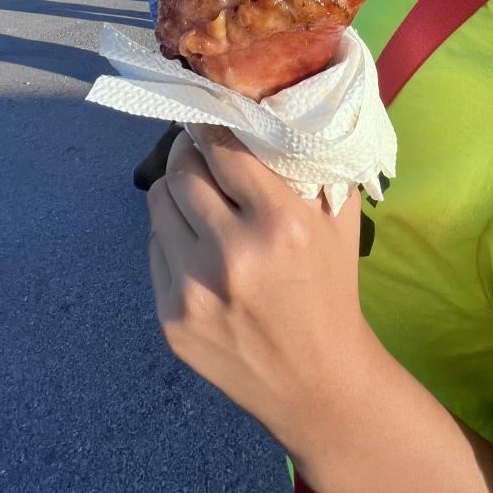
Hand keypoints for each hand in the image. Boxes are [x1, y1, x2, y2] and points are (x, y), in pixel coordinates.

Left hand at [146, 125, 368, 450]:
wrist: (318, 382)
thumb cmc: (331, 289)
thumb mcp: (337, 221)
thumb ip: (308, 165)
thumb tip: (270, 110)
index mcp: (280, 223)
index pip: (223, 148)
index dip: (213, 124)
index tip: (210, 114)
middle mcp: (232, 253)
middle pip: (183, 171)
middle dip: (189, 150)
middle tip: (198, 145)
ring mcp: (194, 290)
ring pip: (158, 204)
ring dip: (175, 188)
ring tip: (195, 191)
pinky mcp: (170, 318)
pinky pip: (155, 248)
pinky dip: (172, 234)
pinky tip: (196, 241)